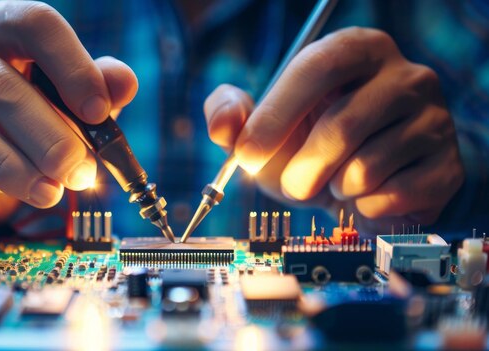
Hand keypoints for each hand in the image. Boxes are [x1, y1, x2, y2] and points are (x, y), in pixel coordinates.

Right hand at [0, 1, 137, 219]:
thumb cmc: (40, 104)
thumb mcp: (77, 94)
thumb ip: (101, 86)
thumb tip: (123, 83)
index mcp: (6, 26)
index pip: (35, 25)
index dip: (71, 67)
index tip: (99, 111)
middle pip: (0, 84)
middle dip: (47, 136)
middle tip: (80, 172)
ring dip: (9, 164)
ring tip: (50, 192)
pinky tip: (15, 188)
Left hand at [204, 27, 462, 232]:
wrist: (363, 187)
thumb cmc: (310, 146)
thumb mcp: (265, 126)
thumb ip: (232, 113)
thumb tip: (225, 124)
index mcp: (357, 51)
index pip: (318, 67)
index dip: (277, 113)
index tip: (247, 153)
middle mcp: (404, 76)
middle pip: (342, 124)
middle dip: (302, 168)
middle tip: (293, 184)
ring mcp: (433, 120)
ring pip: (365, 168)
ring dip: (334, 188)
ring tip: (339, 180)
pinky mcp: (446, 166)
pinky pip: (390, 198)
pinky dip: (362, 208)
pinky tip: (366, 195)